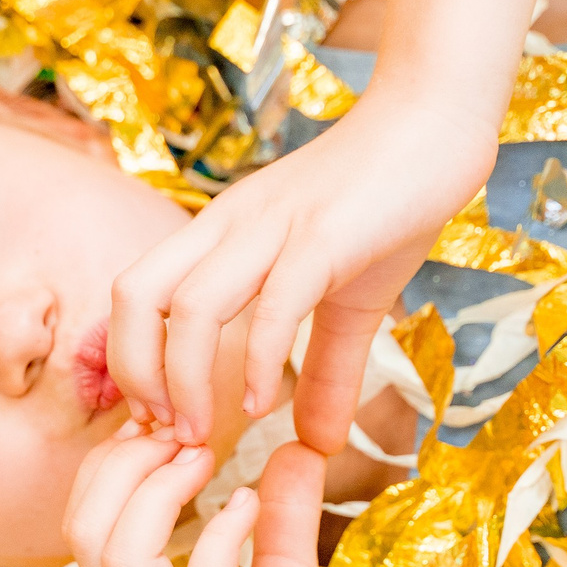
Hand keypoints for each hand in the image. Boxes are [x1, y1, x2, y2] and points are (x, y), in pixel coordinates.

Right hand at [66, 429, 371, 566]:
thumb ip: (281, 522)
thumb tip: (293, 449)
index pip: (83, 524)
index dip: (112, 465)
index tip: (168, 427)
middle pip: (84, 528)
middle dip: (124, 464)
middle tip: (184, 433)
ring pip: (117, 552)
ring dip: (158, 489)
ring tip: (207, 459)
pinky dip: (219, 529)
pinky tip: (251, 504)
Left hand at [109, 94, 493, 453]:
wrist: (436, 122)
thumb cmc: (388, 204)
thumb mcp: (352, 301)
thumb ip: (329, 371)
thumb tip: (320, 444)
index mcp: (221, 233)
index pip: (135, 296)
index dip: (130, 364)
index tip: (160, 423)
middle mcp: (231, 226)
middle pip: (135, 297)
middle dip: (134, 375)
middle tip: (167, 432)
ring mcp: (274, 229)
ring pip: (191, 306)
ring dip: (185, 381)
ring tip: (202, 432)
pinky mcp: (325, 236)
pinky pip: (273, 304)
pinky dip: (258, 361)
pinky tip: (265, 404)